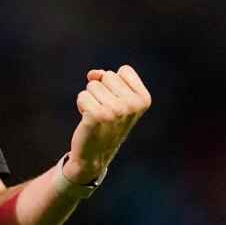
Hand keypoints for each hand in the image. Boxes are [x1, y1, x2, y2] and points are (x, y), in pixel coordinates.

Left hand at [67, 65, 150, 182]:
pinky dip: (81, 105)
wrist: (95, 154)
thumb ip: (106, 78)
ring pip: (92, 85)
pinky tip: (88, 120)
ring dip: (90, 99)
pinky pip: (82, 96)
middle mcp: (132, 105)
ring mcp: (116, 110)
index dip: (115, 84)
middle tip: (105, 111)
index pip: (124, 71)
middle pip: (107, 75)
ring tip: (98, 116)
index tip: (117, 102)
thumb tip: (92, 74)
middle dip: (101, 90)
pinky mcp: (97, 116)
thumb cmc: (106, 122)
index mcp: (144, 99)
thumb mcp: (115, 98)